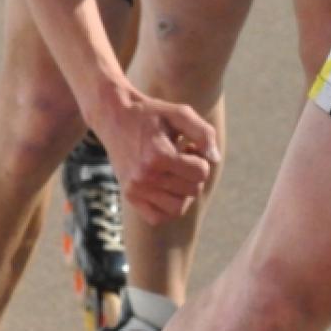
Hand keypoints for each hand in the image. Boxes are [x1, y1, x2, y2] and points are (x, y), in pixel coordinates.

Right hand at [92, 90, 218, 224]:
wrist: (115, 117)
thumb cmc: (152, 113)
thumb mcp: (180, 113)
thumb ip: (204, 133)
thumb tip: (215, 159)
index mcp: (158, 155)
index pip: (201, 172)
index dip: (202, 159)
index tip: (189, 147)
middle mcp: (145, 176)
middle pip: (193, 191)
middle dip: (195, 174)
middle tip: (183, 158)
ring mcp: (135, 189)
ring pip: (178, 208)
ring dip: (184, 192)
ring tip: (175, 173)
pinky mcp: (129, 196)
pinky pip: (158, 217)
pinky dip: (168, 207)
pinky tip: (168, 187)